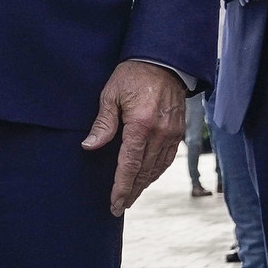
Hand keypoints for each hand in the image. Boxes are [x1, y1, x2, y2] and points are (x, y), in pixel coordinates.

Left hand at [82, 59, 186, 217]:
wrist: (164, 60)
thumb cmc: (133, 75)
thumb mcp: (111, 94)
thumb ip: (102, 124)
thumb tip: (89, 146)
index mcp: (140, 125)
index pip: (129, 165)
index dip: (121, 187)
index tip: (115, 203)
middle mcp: (160, 133)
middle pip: (144, 172)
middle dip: (131, 192)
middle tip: (120, 207)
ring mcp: (172, 133)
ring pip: (157, 168)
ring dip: (144, 184)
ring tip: (131, 196)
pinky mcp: (179, 131)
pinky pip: (167, 158)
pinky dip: (156, 171)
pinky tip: (147, 177)